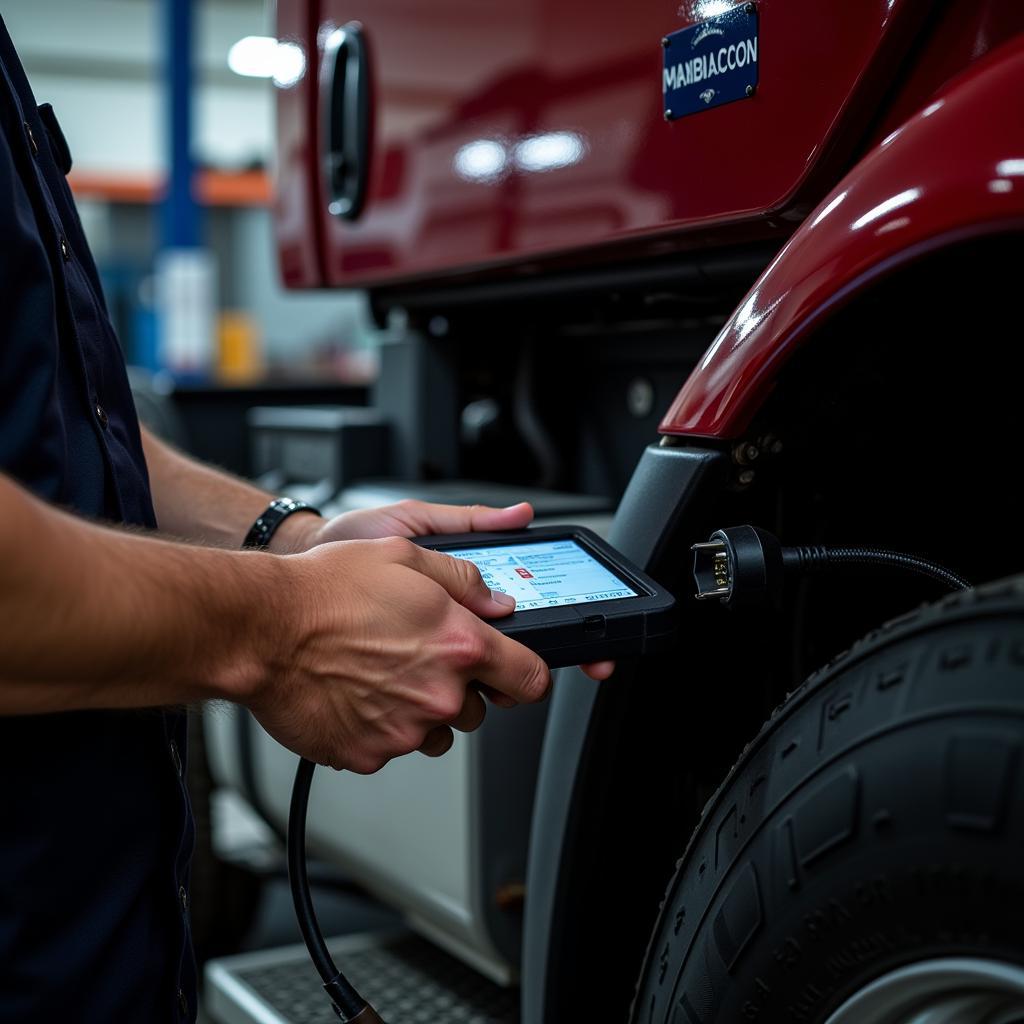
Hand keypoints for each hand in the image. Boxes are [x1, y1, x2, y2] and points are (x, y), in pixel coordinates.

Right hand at [248, 536, 550, 772]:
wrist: (261, 629)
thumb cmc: (326, 589)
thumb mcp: (406, 555)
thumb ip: (464, 581)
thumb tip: (494, 601)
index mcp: (460, 645)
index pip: (530, 679)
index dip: (526, 674)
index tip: (516, 673)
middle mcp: (439, 694)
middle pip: (478, 708)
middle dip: (458, 686)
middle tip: (416, 656)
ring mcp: (404, 731)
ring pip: (435, 731)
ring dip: (420, 709)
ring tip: (380, 672)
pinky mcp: (368, 755)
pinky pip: (391, 746)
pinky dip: (379, 726)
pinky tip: (353, 692)